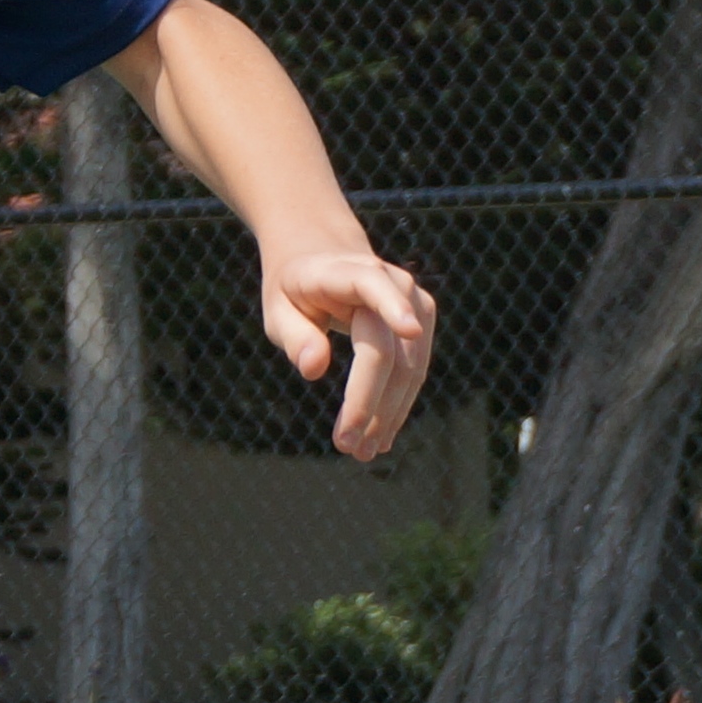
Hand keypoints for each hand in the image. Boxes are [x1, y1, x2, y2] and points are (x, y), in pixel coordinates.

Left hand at [264, 247, 434, 460]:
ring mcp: (412, 297)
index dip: (391, 305)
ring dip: (388, 412)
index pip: (371, 285)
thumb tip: (314, 369)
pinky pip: (415, 367)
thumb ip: (294, 337)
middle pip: (386, 349)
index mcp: (343, 271)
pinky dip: (399, 403)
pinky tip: (382, 434)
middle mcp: (387, 279)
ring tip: (363, 450)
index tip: (409, 329)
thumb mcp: (277, 308)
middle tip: (347, 447)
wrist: (322, 252)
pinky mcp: (423, 316)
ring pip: (409, 365)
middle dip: (370, 402)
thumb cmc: (294, 288)